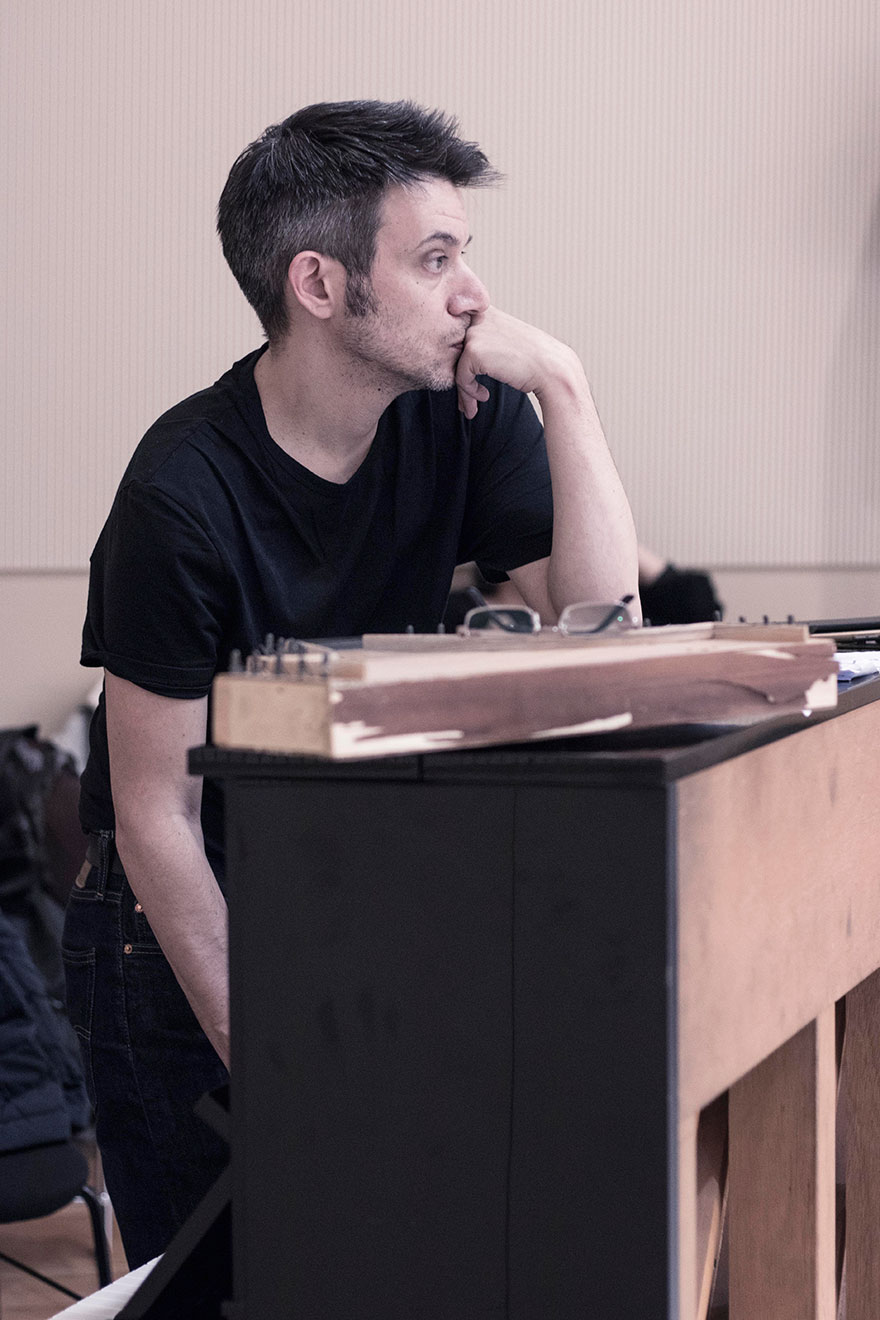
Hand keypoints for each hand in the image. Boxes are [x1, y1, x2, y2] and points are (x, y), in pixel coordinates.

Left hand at [454, 306, 579, 418]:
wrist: (551, 369)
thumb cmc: (531, 361)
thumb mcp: (505, 342)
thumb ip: (483, 342)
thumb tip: (455, 360)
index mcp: (486, 311)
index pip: (458, 335)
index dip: (459, 359)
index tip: (471, 381)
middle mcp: (478, 317)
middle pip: (454, 351)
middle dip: (460, 377)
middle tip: (469, 399)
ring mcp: (475, 332)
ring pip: (454, 365)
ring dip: (463, 390)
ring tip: (473, 405)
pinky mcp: (473, 350)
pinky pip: (460, 377)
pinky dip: (469, 392)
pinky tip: (484, 396)